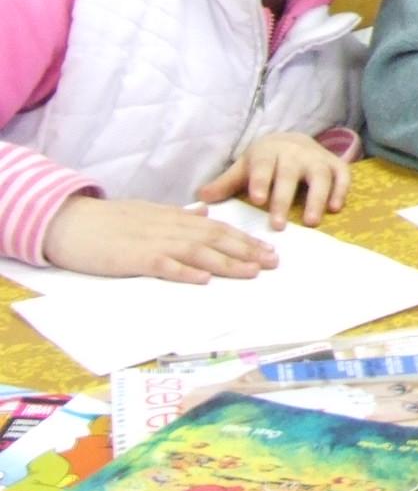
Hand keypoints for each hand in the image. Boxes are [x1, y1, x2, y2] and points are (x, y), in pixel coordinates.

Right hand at [41, 196, 278, 283]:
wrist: (71, 222)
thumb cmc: (110, 221)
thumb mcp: (151, 212)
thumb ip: (180, 215)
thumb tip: (205, 212)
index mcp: (175, 218)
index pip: (218, 228)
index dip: (245, 239)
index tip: (269, 250)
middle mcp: (170, 227)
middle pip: (216, 239)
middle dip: (247, 251)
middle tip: (273, 262)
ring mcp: (153, 242)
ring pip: (198, 251)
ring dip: (227, 262)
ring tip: (251, 271)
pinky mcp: (134, 258)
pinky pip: (163, 265)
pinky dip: (184, 271)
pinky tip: (203, 279)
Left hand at [197, 132, 351, 227]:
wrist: (292, 140)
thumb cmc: (264, 161)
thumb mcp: (244, 168)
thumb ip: (226, 183)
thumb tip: (201, 198)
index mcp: (268, 152)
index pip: (264, 165)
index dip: (262, 181)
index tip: (258, 200)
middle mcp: (295, 152)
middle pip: (291, 174)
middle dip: (285, 198)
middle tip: (278, 225)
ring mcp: (317, 157)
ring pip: (319, 175)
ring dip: (317, 197)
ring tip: (312, 221)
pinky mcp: (335, 163)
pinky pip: (342, 174)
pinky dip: (341, 190)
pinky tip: (334, 208)